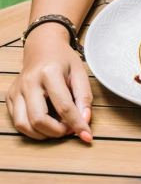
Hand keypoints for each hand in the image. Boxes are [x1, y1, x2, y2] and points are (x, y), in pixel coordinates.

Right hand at [6, 23, 92, 141]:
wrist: (43, 47)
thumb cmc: (63, 60)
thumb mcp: (80, 72)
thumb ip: (84, 97)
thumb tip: (84, 121)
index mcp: (49, 72)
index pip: (63, 106)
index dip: (77, 124)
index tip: (86, 136)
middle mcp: (29, 82)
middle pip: (39, 119)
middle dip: (56, 131)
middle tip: (70, 129)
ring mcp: (16, 90)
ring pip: (24, 125)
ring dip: (43, 134)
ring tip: (58, 127)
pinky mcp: (10, 97)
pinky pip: (18, 122)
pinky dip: (32, 129)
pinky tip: (45, 122)